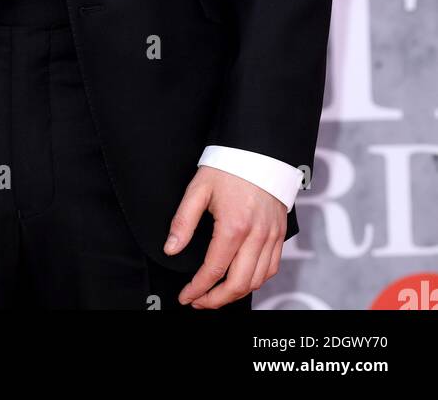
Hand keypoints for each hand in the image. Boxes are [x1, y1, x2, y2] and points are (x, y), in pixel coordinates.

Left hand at [164, 166, 285, 307]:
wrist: (259, 150)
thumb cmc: (229, 167)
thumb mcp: (198, 189)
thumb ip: (183, 221)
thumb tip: (171, 248)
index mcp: (234, 226)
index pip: (214, 270)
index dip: (197, 289)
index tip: (185, 296)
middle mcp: (256, 235)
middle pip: (238, 284)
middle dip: (216, 300)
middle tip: (199, 302)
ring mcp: (271, 236)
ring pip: (257, 281)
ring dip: (236, 294)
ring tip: (217, 295)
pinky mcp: (280, 234)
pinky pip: (271, 268)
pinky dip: (256, 281)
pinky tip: (241, 280)